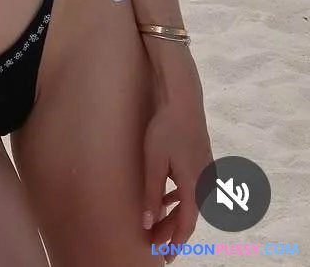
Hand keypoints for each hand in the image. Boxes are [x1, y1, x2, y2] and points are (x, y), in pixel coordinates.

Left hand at [141, 79, 213, 264]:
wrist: (183, 101)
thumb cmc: (165, 129)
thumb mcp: (154, 162)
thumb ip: (152, 193)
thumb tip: (149, 223)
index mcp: (195, 187)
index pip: (186, 225)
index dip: (173, 242)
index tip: (161, 255)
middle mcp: (205, 184)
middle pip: (189, 217)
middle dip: (172, 232)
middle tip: (155, 245)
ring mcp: (205, 173)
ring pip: (190, 204)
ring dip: (174, 216)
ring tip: (157, 227)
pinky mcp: (201, 163)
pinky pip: (191, 190)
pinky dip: (179, 199)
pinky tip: (166, 199)